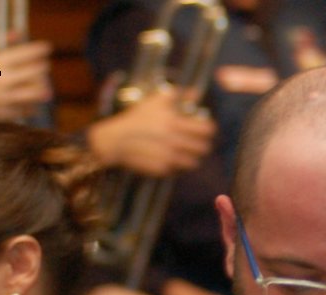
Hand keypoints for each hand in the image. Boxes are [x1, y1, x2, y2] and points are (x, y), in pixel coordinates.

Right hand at [0, 40, 53, 123]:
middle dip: (43, 67)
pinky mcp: (6, 113)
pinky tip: (31, 100)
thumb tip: (18, 33)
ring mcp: (6, 98)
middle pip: (36, 72)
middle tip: (44, 65)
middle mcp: (4, 80)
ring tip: (43, 85)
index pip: (27, 54)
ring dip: (43, 87)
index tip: (46, 48)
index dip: (40, 49)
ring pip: (36, 93)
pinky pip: (27, 110)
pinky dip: (33, 105)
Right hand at [86, 91, 215, 177]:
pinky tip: (171, 158)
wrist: (116, 140)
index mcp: (175, 123)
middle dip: (202, 144)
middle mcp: (174, 142)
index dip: (209, 129)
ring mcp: (169, 157)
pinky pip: (179, 170)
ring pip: (194, 162)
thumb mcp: (156, 100)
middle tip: (197, 142)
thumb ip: (178, 95)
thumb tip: (196, 92)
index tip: (205, 129)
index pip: (207, 130)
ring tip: (185, 152)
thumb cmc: (137, 117)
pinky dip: (178, 166)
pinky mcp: (162, 170)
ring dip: (192, 157)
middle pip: (203, 148)